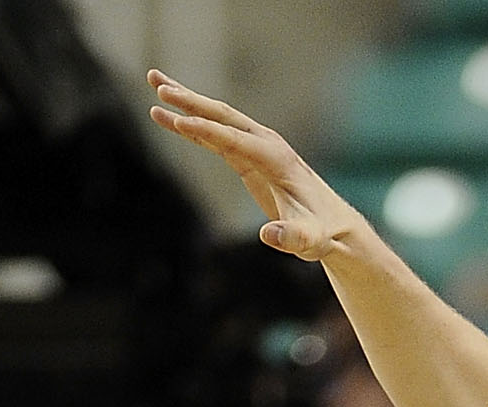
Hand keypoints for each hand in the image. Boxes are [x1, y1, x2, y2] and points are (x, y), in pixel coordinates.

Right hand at [148, 71, 372, 264]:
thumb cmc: (320, 233)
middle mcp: (265, 143)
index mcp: (274, 157)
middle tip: (157, 85)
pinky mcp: (250, 157)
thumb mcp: (308, 241)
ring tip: (155, 86)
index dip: (205, 131)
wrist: (332, 226)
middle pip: (221, 115)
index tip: (177, 121)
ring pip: (216, 119)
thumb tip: (268, 235)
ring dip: (186, 103)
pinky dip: (194, 126)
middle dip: (189, 100)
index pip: (233, 138)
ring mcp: (257, 147)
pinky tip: (173, 120)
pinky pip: (216, 136)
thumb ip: (290, 238)